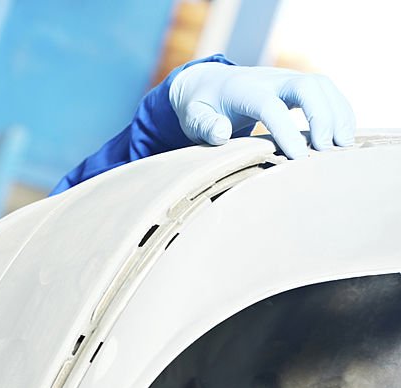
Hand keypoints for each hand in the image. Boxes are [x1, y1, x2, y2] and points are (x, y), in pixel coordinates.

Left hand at [169, 62, 354, 159]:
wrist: (210, 82)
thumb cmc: (202, 106)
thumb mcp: (193, 117)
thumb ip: (204, 125)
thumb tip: (221, 133)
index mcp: (243, 90)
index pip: (270, 106)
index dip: (286, 130)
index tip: (299, 157)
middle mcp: (270, 79)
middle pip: (307, 87)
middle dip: (322, 116)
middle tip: (329, 149)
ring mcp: (287, 79)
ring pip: (322, 86)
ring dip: (338, 114)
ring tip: (344, 146)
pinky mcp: (298, 86)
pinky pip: (326, 92)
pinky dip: (339, 111)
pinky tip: (343, 136)